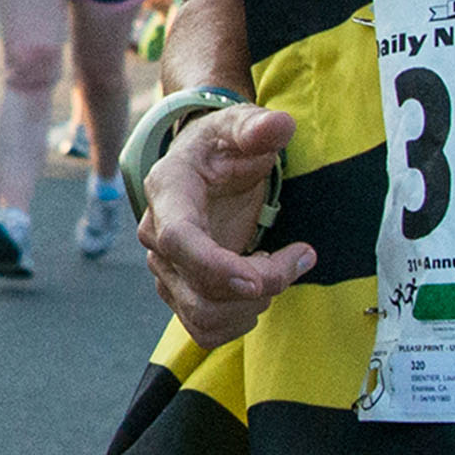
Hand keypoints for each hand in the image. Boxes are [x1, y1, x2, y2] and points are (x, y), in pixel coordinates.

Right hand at [144, 104, 318, 347]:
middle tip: (298, 258)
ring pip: (203, 317)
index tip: (260, 280)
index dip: (216, 267)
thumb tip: (280, 126)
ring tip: (278, 269)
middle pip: (199, 290)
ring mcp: (164, 269)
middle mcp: (156, 236)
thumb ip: (258, 126)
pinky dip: (239, 321)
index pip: (179, 241)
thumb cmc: (223, 144)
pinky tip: (259, 288)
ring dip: (251, 307)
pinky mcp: (178, 291)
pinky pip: (204, 329)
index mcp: (168, 192)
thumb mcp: (240, 125)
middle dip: (260, 287)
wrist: (205, 163)